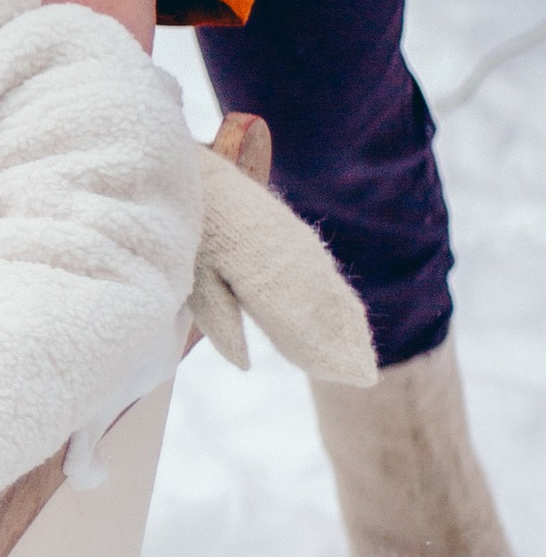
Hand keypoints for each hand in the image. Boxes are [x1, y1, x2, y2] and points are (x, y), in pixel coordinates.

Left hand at [188, 150, 374, 387]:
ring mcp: (300, 247)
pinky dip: (340, 300)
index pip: (300, 326)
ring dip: (348, 325)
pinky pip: (326, 276)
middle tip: (366, 379)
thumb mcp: (193, 281)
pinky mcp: (300, 237)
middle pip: (323, 313)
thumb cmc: (190, 235)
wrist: (200, 176)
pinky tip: (351, 317)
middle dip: (344, 346)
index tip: (351, 378)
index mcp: (263, 277)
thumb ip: (220, 322)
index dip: (324, 354)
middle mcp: (291, 262)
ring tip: (363, 357)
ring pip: (329, 294)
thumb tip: (245, 365)